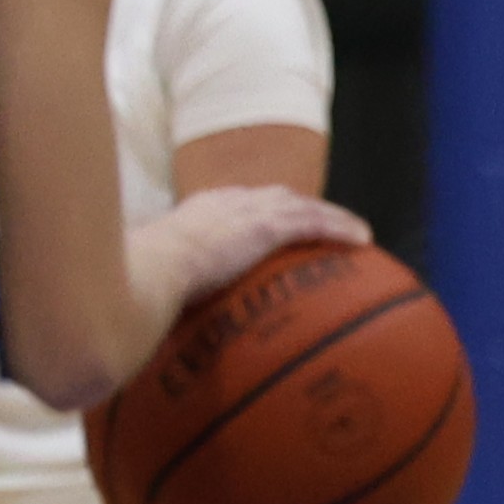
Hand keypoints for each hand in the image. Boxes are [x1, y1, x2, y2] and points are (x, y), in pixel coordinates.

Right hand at [151, 185, 364, 314]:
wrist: (149, 268)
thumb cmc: (140, 277)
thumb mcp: (150, 270)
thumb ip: (160, 280)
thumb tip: (147, 307)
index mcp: (200, 210)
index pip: (239, 203)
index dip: (261, 209)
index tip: (274, 221)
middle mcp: (229, 202)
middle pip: (277, 197)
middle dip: (302, 207)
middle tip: (322, 222)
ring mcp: (249, 211)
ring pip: (303, 207)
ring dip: (332, 218)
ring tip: (356, 231)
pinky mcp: (267, 226)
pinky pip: (315, 223)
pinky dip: (340, 228)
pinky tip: (363, 239)